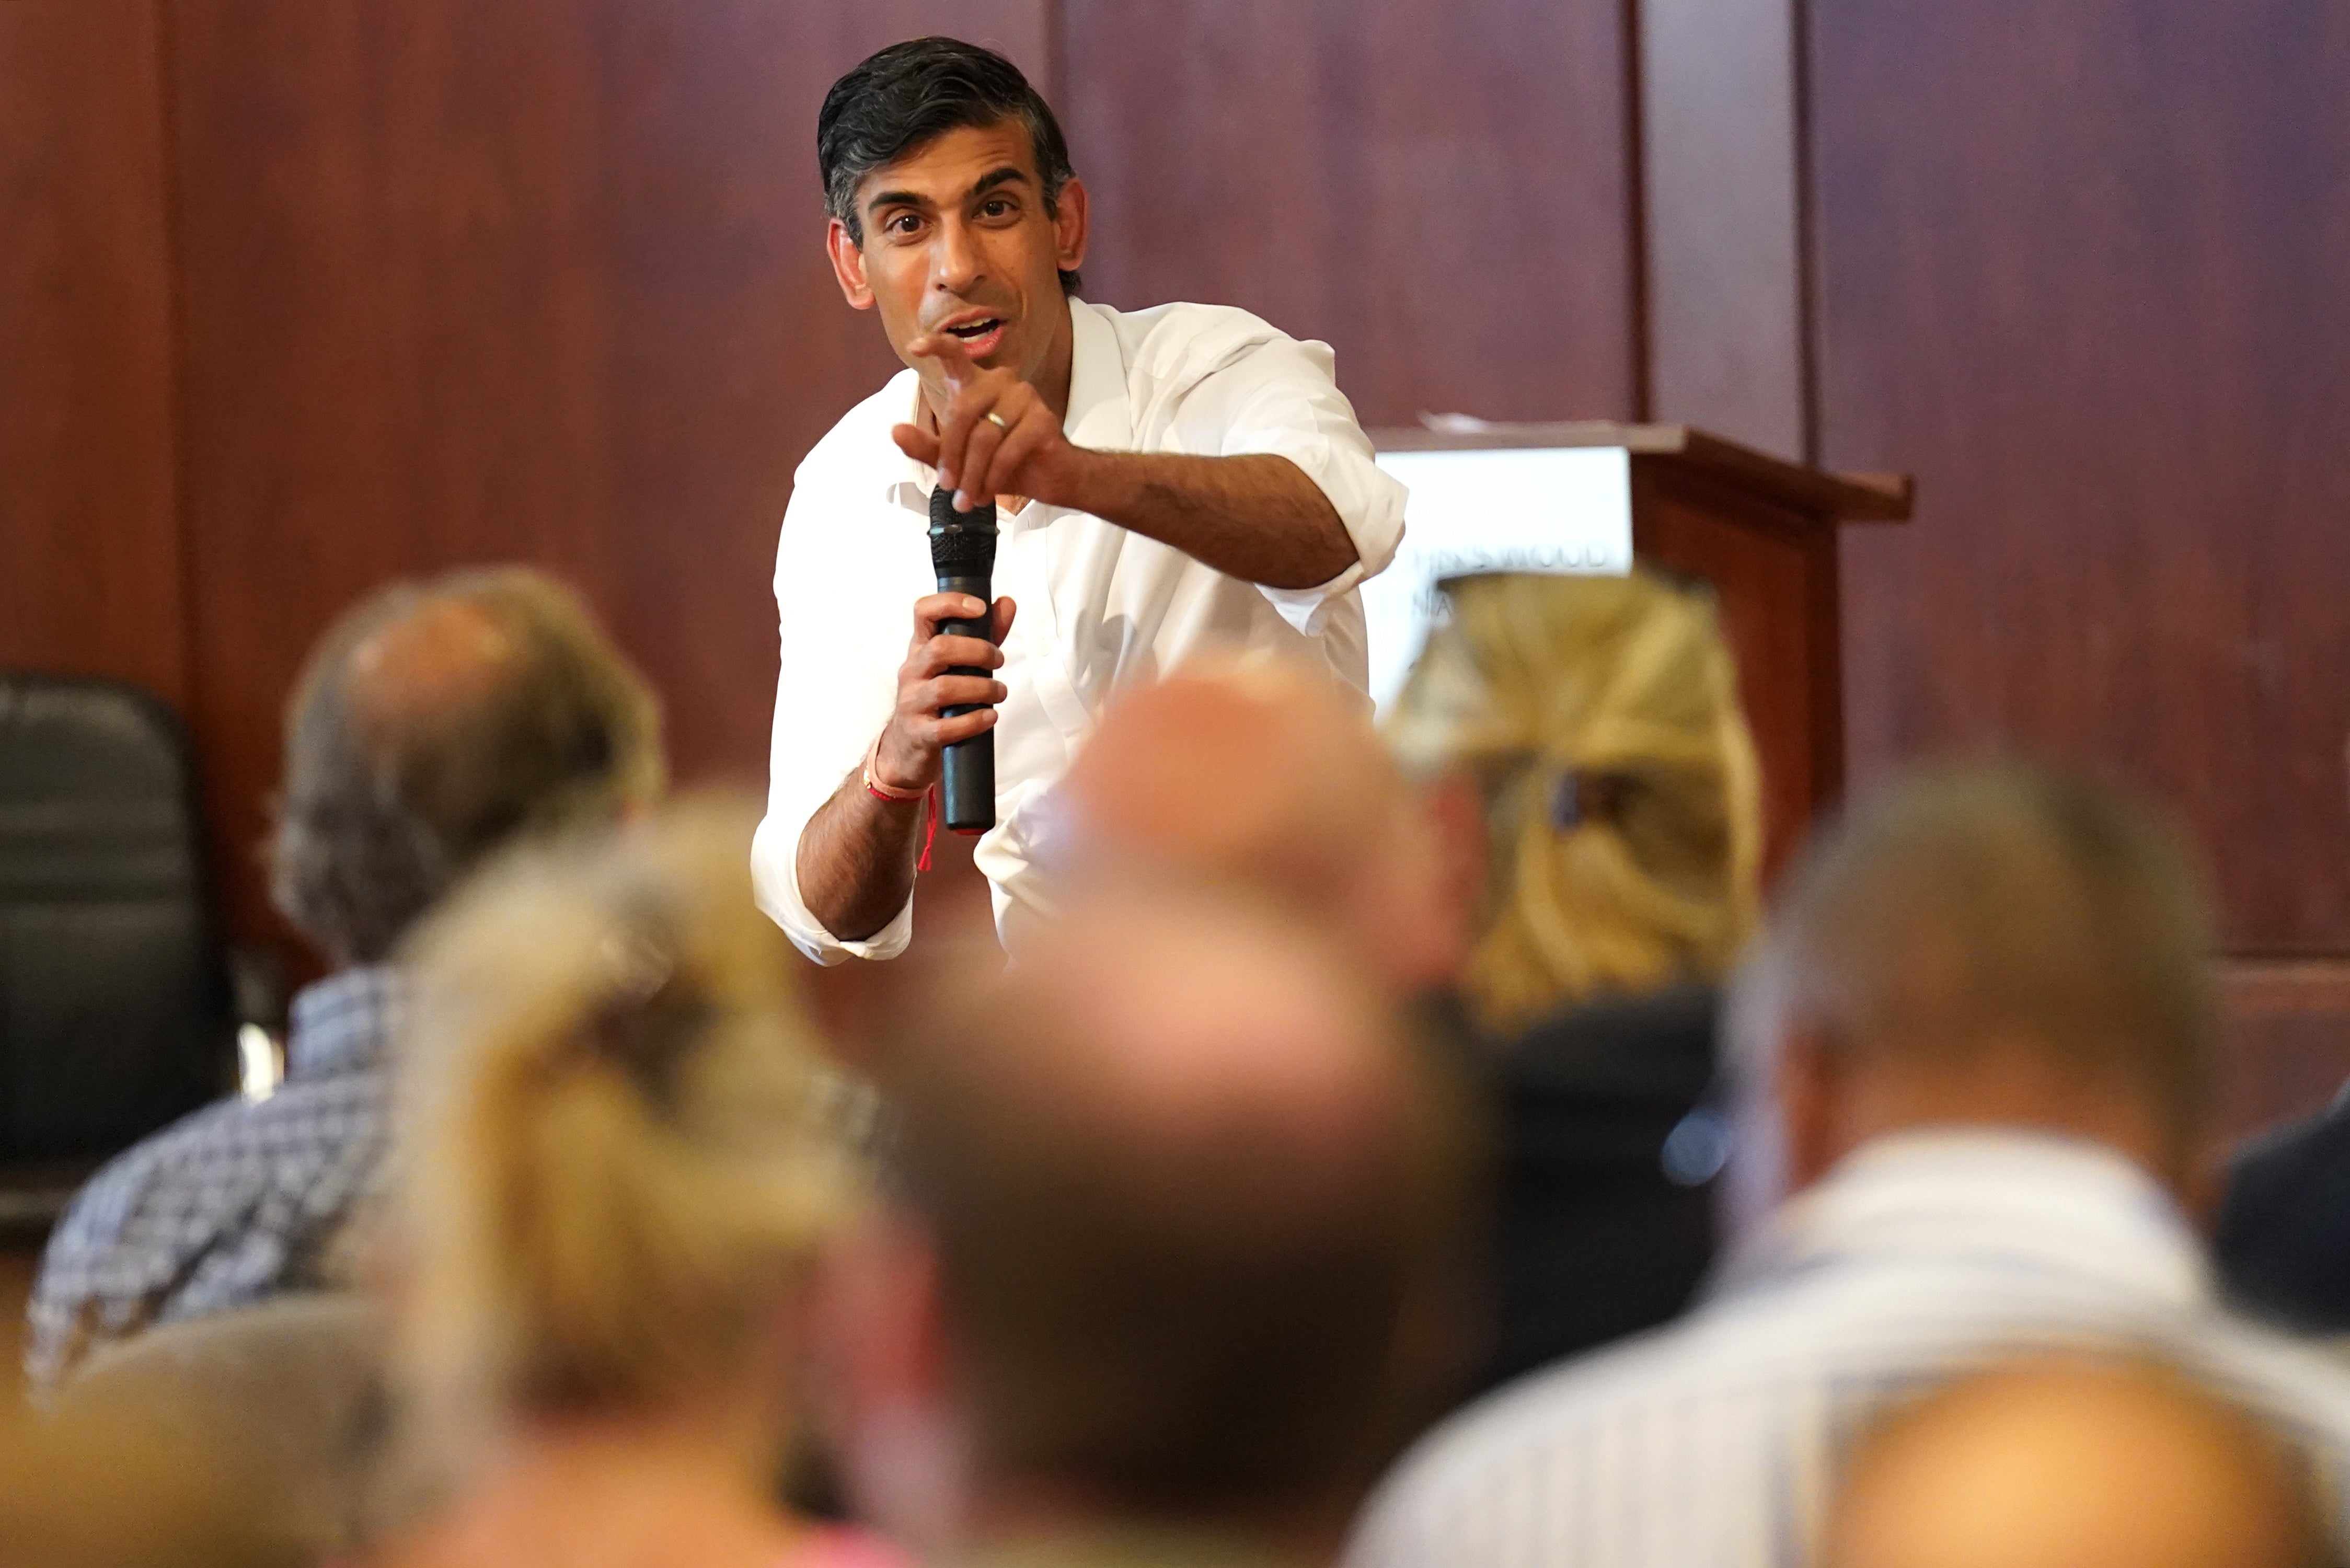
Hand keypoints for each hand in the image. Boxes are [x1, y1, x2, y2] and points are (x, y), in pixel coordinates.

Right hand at [870, 592, 1016, 791]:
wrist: (908, 746)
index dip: (950, 603)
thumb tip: (1006, 603)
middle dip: (977, 652)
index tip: (979, 608)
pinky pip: (946, 727)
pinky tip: (989, 716)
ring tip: (999, 692)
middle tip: (998, 661)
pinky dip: (974, 721)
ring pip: (944, 688)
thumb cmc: (937, 698)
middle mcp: (912, 671)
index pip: (923, 612)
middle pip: (939, 649)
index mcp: (920, 648)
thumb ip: (983, 634)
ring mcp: (911, 703)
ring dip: (982, 688)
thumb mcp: (957, 663)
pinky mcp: (919, 733)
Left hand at [891, 332, 1081, 511]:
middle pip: (962, 411)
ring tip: (966, 499)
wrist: (1050, 476)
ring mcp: (1024, 398)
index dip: (936, 346)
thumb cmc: (1004, 460)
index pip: (955, 355)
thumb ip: (926, 446)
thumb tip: (895, 432)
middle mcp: (1000, 382)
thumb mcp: (958, 458)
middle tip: (948, 485)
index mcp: (977, 384)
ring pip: (984, 437)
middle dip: (951, 455)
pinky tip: (986, 493)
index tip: (915, 347)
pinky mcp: (1042, 420)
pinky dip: (992, 478)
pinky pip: (1007, 452)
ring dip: (971, 474)